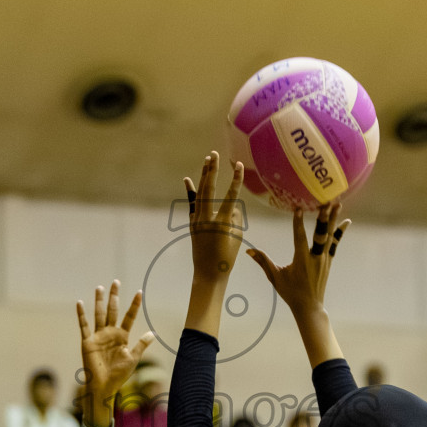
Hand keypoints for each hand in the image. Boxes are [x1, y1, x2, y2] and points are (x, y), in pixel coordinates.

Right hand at [76, 281, 154, 426]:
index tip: (139, 292)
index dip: (134, 305)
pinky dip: (81, 315)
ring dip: (99, 301)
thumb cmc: (119, 375)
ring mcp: (98, 336)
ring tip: (100, 288)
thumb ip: (141, 345)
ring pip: (99, 314)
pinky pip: (84, 326)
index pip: (129, 317)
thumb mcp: (133, 358)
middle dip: (115, 297)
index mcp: (122, 337)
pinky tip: (80, 303)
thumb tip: (153, 333)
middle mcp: (110, 333)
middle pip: (113, 311)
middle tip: (116, 282)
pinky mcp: (87, 342)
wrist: (104, 386)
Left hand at [185, 151, 245, 286]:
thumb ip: (235, 219)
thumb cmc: (227, 257)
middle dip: (212, 170)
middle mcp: (207, 219)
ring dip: (204, 176)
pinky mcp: (193, 223)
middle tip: (214, 154)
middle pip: (209, 189)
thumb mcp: (236, 237)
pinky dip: (190, 192)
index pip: (231, 197)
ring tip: (207, 160)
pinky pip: (192, 204)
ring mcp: (197, 220)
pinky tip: (187, 179)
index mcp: (222, 223)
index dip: (236, 180)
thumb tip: (232, 207)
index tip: (239, 165)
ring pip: (200, 193)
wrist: (208, 273)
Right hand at [246, 202, 350, 318]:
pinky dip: (340, 232)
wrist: (309, 306)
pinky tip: (347, 221)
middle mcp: (315, 258)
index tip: (298, 208)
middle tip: (326, 203)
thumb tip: (248, 251)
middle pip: (320, 235)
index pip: (300, 238)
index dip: (298, 223)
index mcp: (302, 260)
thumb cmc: (291, 292)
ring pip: (330, 236)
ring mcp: (324, 259)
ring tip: (337, 204)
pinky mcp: (329, 261)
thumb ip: (263, 262)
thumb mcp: (275, 277)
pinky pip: (335, 244)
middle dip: (323, 219)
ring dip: (333, 220)